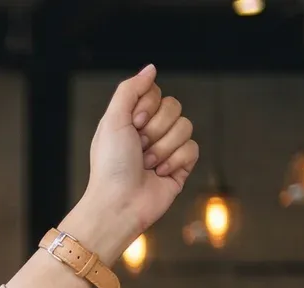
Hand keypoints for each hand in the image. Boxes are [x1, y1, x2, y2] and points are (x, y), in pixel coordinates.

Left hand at [65, 65, 199, 261]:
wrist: (119, 203)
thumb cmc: (109, 165)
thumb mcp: (113, 120)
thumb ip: (130, 90)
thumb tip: (151, 69)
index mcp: (131, 119)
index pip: (156, 93)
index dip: (148, 107)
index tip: (133, 124)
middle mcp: (149, 132)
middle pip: (175, 107)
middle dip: (156, 129)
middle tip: (138, 148)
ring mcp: (166, 149)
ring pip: (186, 127)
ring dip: (163, 147)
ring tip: (146, 164)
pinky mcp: (180, 166)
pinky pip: (193, 149)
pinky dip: (175, 161)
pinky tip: (159, 174)